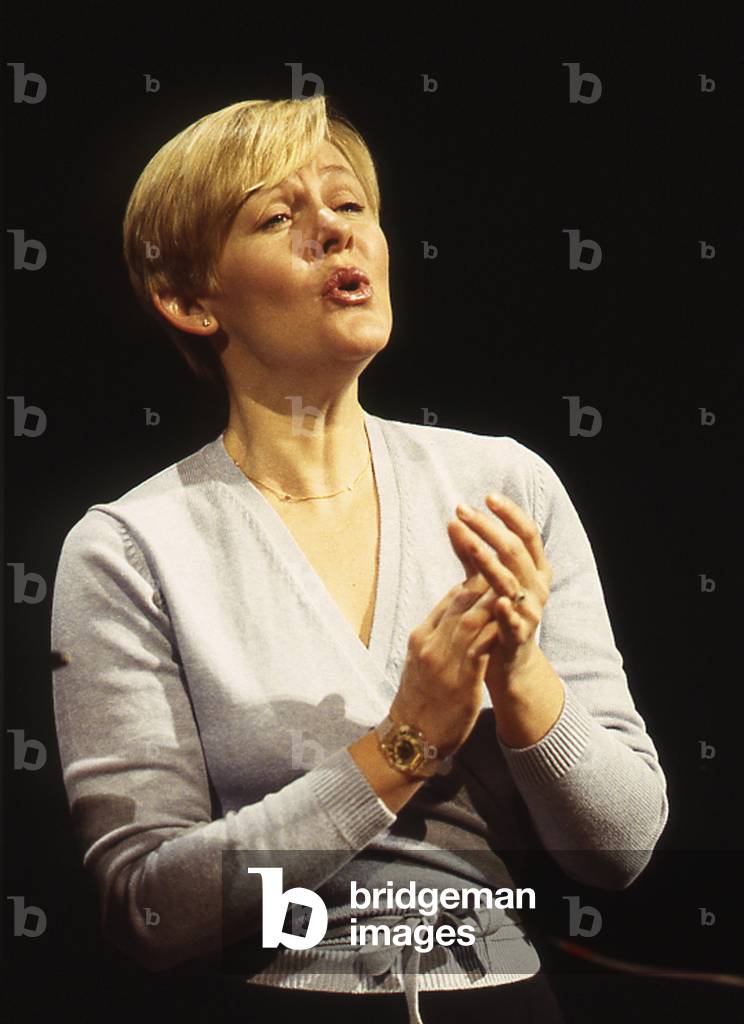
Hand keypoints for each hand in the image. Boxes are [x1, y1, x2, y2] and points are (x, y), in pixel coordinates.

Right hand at [390, 574, 500, 758]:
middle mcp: (430, 642)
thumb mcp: (418, 663)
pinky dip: (495, 628)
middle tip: (508, 555)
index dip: (473, 577)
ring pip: (471, 617)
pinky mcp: (460, 680)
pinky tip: (511, 617)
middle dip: (485, 575)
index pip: (450, 598)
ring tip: (515, 577)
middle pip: (460, 600)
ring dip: (494, 596)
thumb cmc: (417, 703)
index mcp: (421, 636)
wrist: (408, 740)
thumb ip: (435, 638)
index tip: (494, 562)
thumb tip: (452, 616)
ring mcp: (443, 660)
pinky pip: (480, 647)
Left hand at [447, 493, 552, 692]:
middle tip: (463, 511)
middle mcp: (537, 586)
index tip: (487, 496)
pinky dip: (508, 612)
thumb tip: (453, 519)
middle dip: (489, 529)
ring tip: (472, 545)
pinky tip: (499, 602)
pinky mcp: (520, 637)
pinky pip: (515, 622)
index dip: (510, 513)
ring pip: (511, 582)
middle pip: (515, 551)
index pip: (527, 533)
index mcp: (535, 568)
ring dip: (489, 562)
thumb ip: (471, 551)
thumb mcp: (486, 580)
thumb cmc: (497, 614)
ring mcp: (531, 612)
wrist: (510, 664)